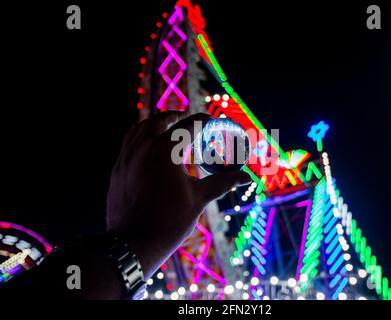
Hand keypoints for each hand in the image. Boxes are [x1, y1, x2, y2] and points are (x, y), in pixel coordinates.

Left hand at [106, 112, 251, 276]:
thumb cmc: (169, 221)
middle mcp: (143, 147)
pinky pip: (129, 143)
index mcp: (165, 150)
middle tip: (187, 119)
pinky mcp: (118, 168)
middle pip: (160, 120)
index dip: (202, 121)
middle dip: (176, 117)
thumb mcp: (199, 198)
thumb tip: (246, 178)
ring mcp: (127, 156)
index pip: (188, 127)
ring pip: (140, 128)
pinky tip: (149, 148)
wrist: (134, 243)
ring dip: (155, 124)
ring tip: (167, 128)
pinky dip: (141, 138)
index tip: (211, 120)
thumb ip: (222, 182)